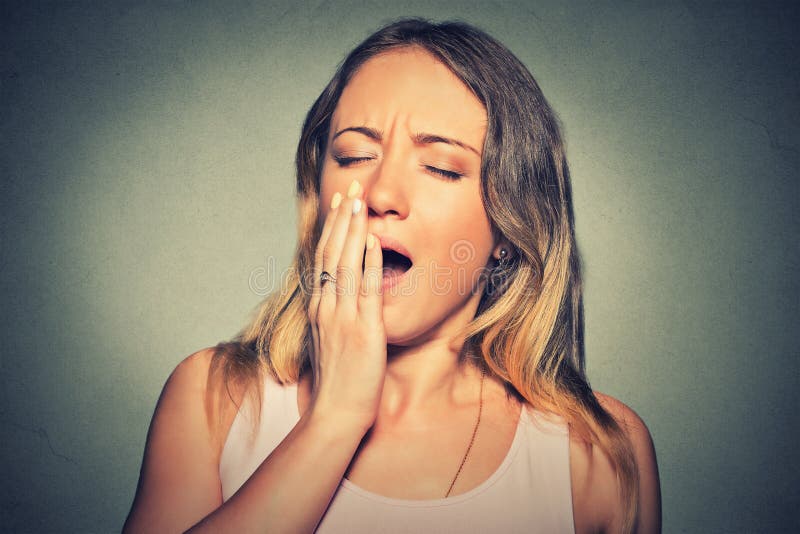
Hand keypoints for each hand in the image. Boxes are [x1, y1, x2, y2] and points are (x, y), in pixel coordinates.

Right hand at [306, 180, 384, 431]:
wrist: (336, 413)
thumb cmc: (338, 382)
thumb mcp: (331, 341)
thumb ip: (336, 316)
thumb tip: (344, 297)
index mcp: (320, 308)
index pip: (323, 258)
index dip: (331, 228)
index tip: (339, 204)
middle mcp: (327, 306)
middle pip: (331, 252)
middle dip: (341, 217)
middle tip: (350, 187)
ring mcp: (343, 316)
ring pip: (345, 263)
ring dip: (352, 230)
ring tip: (359, 201)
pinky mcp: (363, 330)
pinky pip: (366, 289)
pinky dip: (369, 262)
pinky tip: (375, 240)